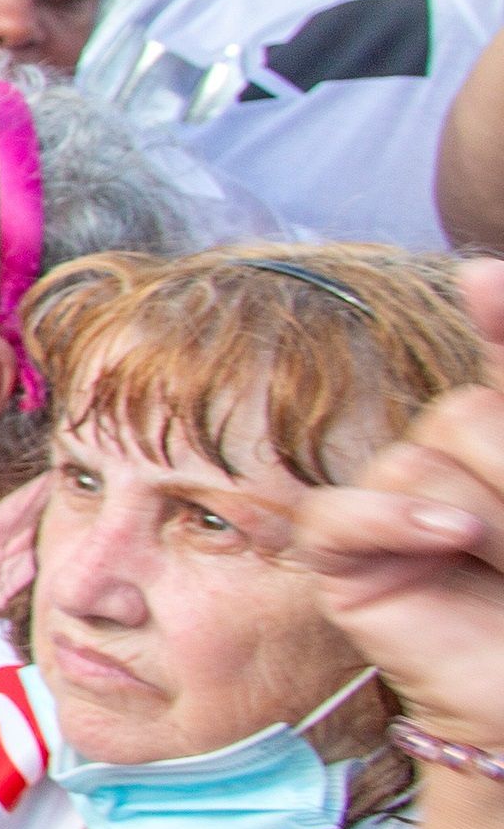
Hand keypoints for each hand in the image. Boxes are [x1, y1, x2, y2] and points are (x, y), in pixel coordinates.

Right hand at [290, 257, 503, 764]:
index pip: (493, 360)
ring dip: (482, 518)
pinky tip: (453, 540)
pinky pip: (343, 512)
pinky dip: (395, 520)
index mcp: (498, 436)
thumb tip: (478, 270)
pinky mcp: (341, 557)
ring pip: (416, 463)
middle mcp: (442, 458)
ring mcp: (387, 505)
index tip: (486, 282)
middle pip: (464, 414)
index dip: (496, 316)